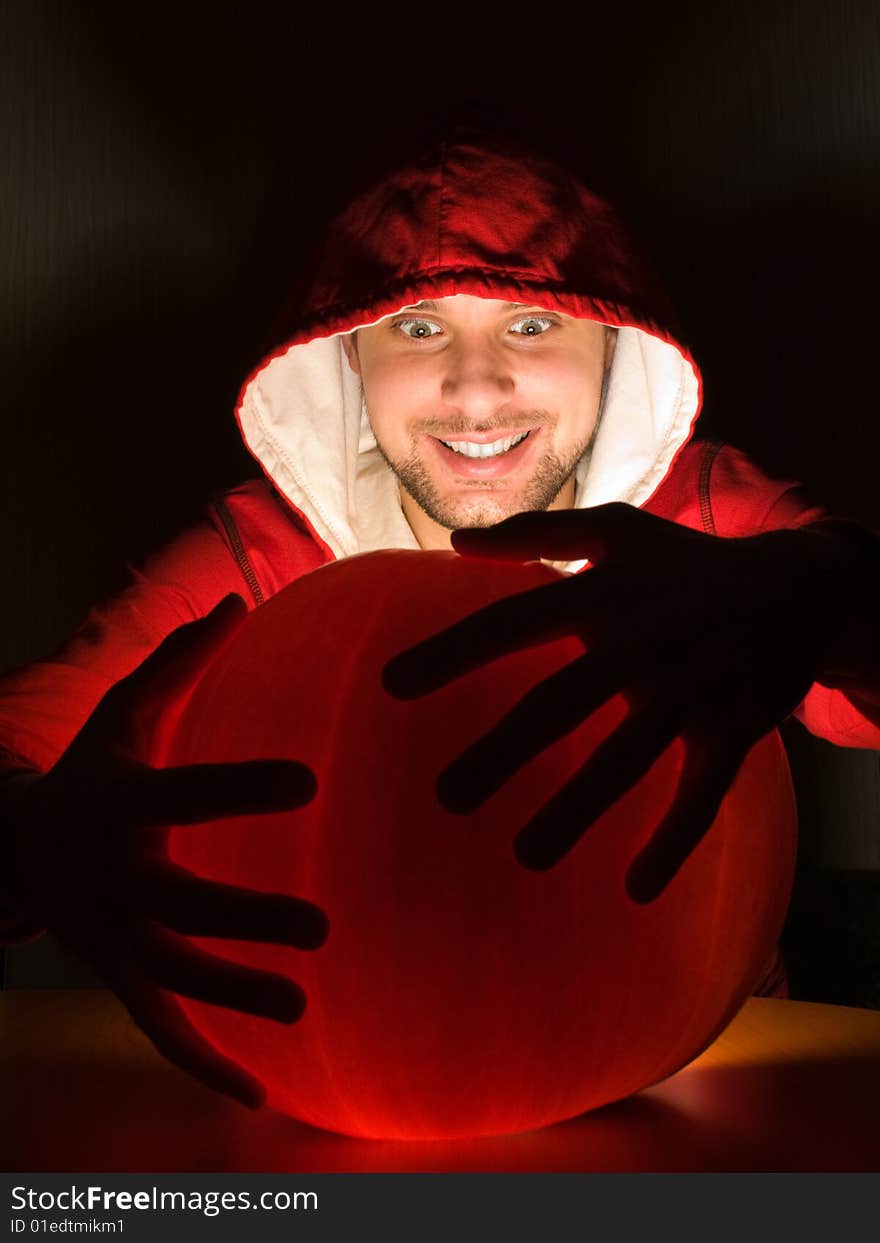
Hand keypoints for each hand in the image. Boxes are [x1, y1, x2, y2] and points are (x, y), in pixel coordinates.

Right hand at [5, 595, 325, 1108]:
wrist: (14, 847)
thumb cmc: (89, 774)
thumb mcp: (117, 715)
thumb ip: (178, 662)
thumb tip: (237, 598)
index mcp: (119, 803)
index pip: (185, 793)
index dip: (241, 787)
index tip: (310, 780)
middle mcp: (111, 878)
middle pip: (177, 906)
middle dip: (243, 919)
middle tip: (322, 925)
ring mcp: (109, 937)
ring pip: (171, 976)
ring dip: (231, 995)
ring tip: (302, 1006)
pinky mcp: (115, 974)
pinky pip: (156, 1026)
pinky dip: (200, 1062)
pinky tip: (258, 1095)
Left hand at [383, 506, 843, 902]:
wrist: (801, 587)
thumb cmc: (686, 564)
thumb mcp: (619, 529)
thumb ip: (537, 534)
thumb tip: (456, 543)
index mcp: (604, 596)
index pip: (514, 622)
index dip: (453, 652)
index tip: (390, 684)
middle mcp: (642, 644)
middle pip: (562, 704)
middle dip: (504, 752)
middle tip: (447, 797)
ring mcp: (690, 691)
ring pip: (626, 760)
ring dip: (577, 811)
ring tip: (525, 856)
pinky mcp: (732, 731)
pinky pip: (702, 796)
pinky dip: (674, 842)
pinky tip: (636, 889)